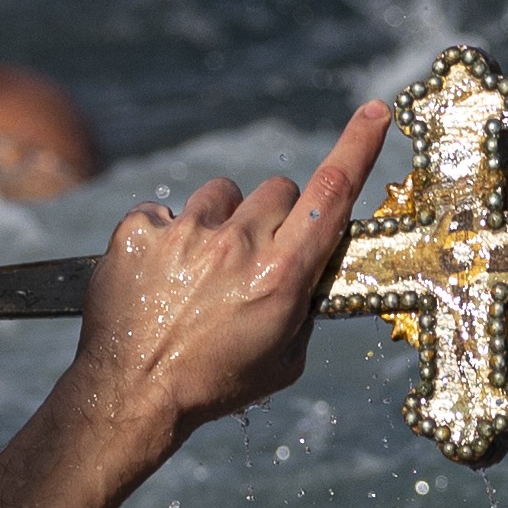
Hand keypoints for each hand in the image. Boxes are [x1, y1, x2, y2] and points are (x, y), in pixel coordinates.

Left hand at [66, 103, 390, 446]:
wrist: (131, 396)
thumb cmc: (215, 383)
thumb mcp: (285, 357)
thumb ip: (305, 302)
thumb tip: (315, 263)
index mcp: (281, 275)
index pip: (332, 193)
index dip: (358, 146)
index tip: (376, 111)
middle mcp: (237, 245)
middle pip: (278, 190)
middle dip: (275, 216)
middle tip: (253, 259)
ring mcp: (184, 233)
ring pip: (223, 194)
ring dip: (221, 221)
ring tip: (201, 270)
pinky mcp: (138, 230)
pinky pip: (168, 211)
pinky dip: (168, 237)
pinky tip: (161, 275)